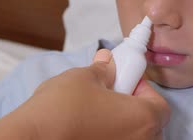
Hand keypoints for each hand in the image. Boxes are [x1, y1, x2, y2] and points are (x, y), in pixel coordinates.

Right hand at [0, 49, 169, 139]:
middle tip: (110, 96)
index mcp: (143, 119)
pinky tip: (86, 129)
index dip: (143, 89)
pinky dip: (107, 136)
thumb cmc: (62, 108)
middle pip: (148, 125)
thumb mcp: (85, 77)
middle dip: (133, 109)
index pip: (159, 105)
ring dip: (120, 125)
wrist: (32, 137)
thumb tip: (107, 61)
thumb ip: (103, 69)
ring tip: (95, 114)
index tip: (125, 81)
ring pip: (131, 137)